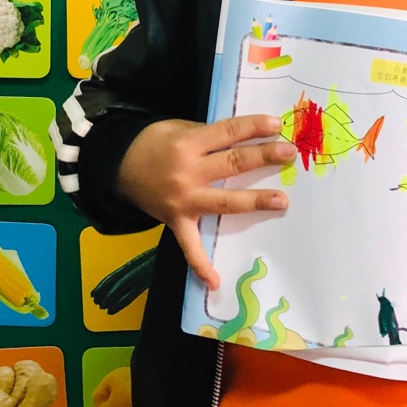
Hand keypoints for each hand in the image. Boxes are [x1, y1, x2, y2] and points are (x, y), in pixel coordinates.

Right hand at [117, 114, 293, 289]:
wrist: (118, 167)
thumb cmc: (153, 143)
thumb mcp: (178, 127)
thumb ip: (208, 134)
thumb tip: (244, 137)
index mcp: (188, 144)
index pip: (227, 132)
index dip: (252, 127)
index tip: (276, 124)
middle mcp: (187, 172)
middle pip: (232, 164)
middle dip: (263, 157)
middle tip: (289, 154)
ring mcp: (183, 201)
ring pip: (225, 202)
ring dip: (254, 201)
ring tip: (282, 200)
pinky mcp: (176, 222)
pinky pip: (189, 246)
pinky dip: (200, 265)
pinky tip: (215, 282)